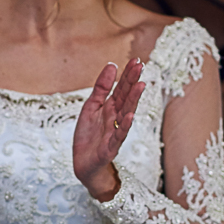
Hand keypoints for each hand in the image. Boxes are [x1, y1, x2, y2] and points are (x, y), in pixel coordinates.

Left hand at [73, 59, 144, 200]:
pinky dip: (125, 126)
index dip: (127, 75)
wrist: (83, 162)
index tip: (136, 60)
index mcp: (111, 107)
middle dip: (132, 82)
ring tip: (140, 85)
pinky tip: (129, 116)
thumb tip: (111, 65)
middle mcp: (116, 118)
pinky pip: (119, 135)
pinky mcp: (111, 147)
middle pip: (126, 98)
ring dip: (133, 100)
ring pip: (126, 113)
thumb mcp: (91, 106)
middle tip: (140, 66)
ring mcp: (115, 132)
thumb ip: (101, 88)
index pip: (121, 89)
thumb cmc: (89, 134)